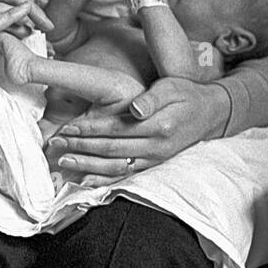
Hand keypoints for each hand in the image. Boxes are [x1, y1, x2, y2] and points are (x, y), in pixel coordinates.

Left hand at [44, 77, 230, 180]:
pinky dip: (104, 180)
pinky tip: (85, 180)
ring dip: (88, 164)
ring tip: (64, 160)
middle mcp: (157, 146)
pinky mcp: (154, 165)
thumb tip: (136, 108)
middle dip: (81, 146)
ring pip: (116, 166)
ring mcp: (155, 159)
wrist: (211, 114)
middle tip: (56, 142)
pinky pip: (126, 176)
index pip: (117, 128)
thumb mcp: (172, 87)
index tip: (68, 127)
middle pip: (112, 149)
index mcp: (159, 125)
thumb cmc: (186, 95)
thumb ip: (152, 99)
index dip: (90, 128)